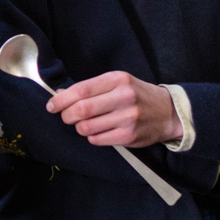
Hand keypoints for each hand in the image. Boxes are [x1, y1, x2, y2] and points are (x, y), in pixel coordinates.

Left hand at [46, 72, 179, 149]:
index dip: (61, 100)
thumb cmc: (137, 95)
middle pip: (81, 110)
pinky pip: (97, 140)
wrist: (168, 112)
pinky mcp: (129, 136)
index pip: (81, 90)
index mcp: (117, 79)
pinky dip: (92, 137)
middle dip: (67, 115)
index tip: (52, 105)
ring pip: (87, 127)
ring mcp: (127, 118)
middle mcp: (123, 97)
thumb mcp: (117, 83)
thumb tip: (61, 95)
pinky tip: (98, 131)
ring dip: (79, 128)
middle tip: (66, 117)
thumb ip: (91, 88)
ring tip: (85, 124)